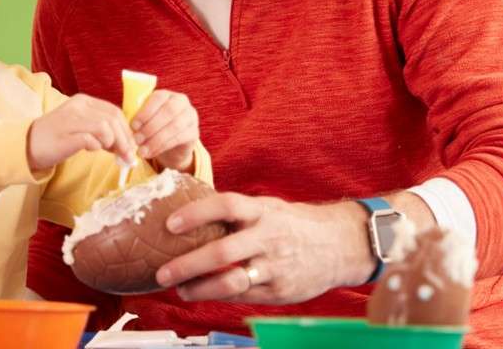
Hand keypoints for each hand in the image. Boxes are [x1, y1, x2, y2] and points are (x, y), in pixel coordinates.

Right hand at [27, 94, 137, 170]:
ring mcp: (71, 120)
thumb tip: (126, 144)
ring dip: (111, 143)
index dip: (127, 129)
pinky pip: (90, 140)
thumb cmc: (58, 138)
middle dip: (125, 140)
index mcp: (84, 101)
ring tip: (107, 153)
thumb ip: (102, 129)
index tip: (131, 145)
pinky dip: (96, 147)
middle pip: (113, 120)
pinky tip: (91, 151)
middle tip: (126, 155)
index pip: (115, 111)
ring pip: (105, 128)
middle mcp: (78, 106)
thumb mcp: (81, 126)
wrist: (27, 145)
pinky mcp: (65, 136)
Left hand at [130, 89, 198, 171]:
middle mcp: (182, 102)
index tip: (133, 126)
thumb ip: (138, 117)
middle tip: (137, 140)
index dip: (145, 111)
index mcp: (168, 94)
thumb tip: (125, 125)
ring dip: (155, 140)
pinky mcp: (194, 132)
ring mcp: (191, 117)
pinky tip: (151, 153)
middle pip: (168, 111)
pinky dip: (162, 147)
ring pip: (174, 127)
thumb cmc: (154, 127)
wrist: (171, 144)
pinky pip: (178, 139)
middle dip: (150, 127)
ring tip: (142, 150)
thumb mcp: (145, 119)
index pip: (158, 98)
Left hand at [153, 194, 376, 303]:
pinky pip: (243, 296)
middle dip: (187, 265)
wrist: (340, 245)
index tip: (171, 224)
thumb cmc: (292, 224)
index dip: (196, 214)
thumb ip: (236, 213)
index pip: (225, 206)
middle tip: (163, 272)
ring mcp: (274, 267)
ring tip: (181, 290)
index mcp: (262, 212)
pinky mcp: (279, 291)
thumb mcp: (268, 208)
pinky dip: (219, 297)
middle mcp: (268, 238)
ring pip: (231, 282)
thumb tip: (190, 212)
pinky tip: (204, 294)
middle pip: (222, 252)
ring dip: (200, 289)